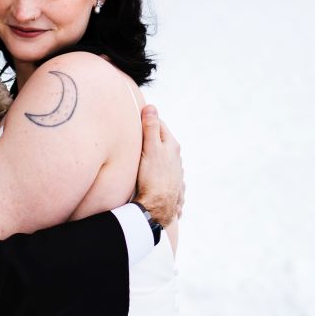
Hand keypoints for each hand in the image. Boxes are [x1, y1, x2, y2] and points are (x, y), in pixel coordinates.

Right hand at [134, 105, 183, 227]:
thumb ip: (150, 128)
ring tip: (145, 161)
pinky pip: (167, 180)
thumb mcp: (150, 149)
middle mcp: (177, 160)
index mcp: (172, 147)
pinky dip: (161, 178)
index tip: (137, 119)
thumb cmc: (152, 177)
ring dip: (157, 160)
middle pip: (164, 144)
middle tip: (138, 139)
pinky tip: (156, 182)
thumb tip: (151, 107)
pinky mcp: (174, 191)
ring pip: (166, 162)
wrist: (157, 208)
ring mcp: (177, 176)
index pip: (160, 126)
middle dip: (152, 141)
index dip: (148, 121)